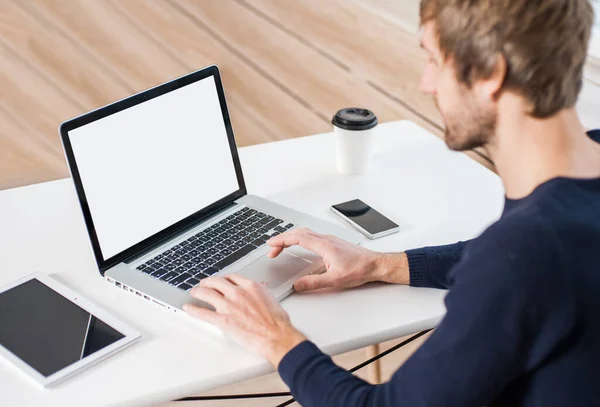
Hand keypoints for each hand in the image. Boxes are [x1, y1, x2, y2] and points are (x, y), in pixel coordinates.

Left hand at [184, 274, 305, 366]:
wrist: (276, 336)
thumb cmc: (277, 321)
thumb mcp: (271, 299)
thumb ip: (262, 292)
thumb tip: (261, 288)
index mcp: (250, 286)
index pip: (231, 277)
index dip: (223, 279)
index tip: (221, 281)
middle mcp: (237, 293)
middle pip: (216, 282)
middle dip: (208, 282)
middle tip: (204, 284)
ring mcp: (228, 306)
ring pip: (206, 293)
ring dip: (198, 292)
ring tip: (194, 292)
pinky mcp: (222, 320)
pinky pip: (202, 312)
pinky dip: (192, 309)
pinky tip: (188, 308)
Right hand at [267, 228, 409, 291]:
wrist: (376, 264)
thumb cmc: (360, 269)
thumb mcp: (335, 280)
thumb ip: (314, 283)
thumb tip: (298, 285)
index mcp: (324, 246)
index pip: (297, 239)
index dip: (281, 240)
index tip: (271, 245)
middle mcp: (326, 239)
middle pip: (298, 233)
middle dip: (282, 239)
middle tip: (272, 249)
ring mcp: (330, 239)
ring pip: (305, 232)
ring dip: (291, 237)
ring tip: (282, 246)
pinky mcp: (333, 242)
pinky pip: (312, 235)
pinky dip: (300, 238)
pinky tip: (300, 245)